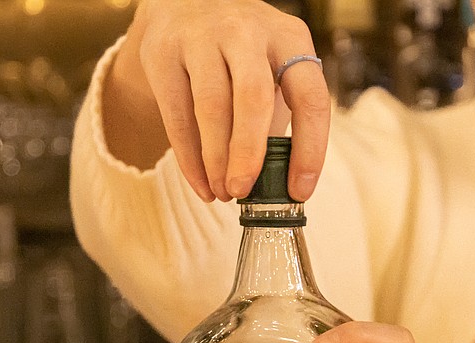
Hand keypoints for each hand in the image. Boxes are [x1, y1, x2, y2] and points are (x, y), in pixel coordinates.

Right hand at [104, 0, 330, 201]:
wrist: (186, 4)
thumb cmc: (243, 55)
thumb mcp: (273, 70)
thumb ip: (279, 120)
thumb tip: (279, 186)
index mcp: (290, 39)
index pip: (311, 98)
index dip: (310, 150)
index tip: (299, 190)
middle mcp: (247, 32)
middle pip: (254, 98)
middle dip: (249, 154)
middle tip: (243, 191)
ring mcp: (202, 37)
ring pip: (212, 107)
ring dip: (217, 160)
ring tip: (222, 192)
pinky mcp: (163, 52)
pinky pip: (177, 116)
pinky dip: (190, 159)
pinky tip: (201, 184)